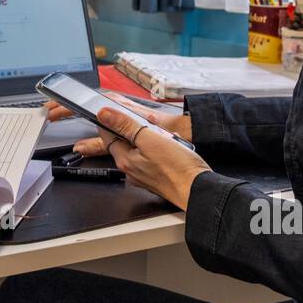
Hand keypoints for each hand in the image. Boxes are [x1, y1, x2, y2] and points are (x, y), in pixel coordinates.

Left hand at [94, 106, 208, 210]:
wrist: (199, 191)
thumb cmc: (178, 169)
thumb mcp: (150, 139)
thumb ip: (126, 126)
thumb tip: (104, 114)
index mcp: (124, 160)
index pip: (107, 135)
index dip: (111, 121)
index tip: (118, 111)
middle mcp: (131, 170)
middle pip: (127, 141)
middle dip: (138, 129)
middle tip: (153, 126)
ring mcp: (145, 175)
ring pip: (143, 148)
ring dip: (153, 138)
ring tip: (168, 137)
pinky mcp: (158, 177)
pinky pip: (155, 156)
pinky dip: (163, 148)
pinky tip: (175, 146)